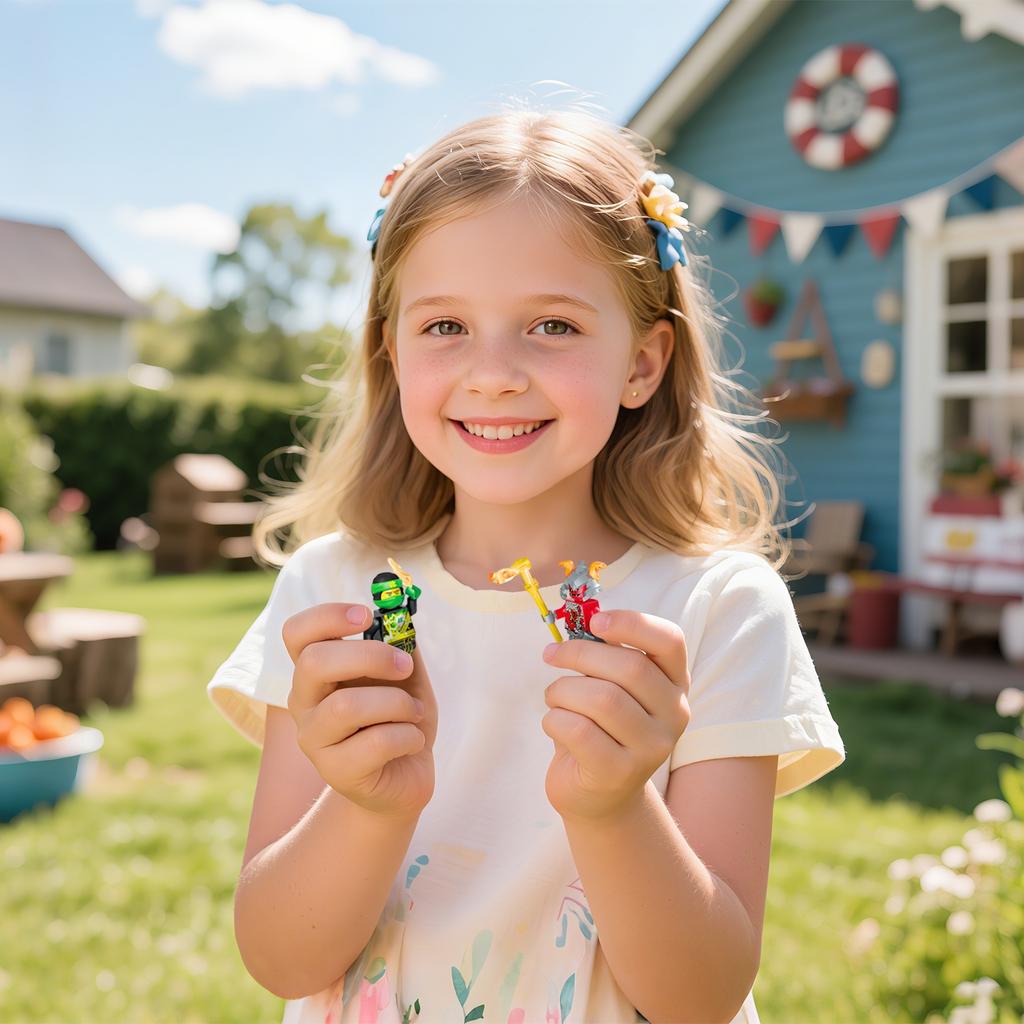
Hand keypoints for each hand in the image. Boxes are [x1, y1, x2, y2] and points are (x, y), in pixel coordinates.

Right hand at [283, 603, 437, 820]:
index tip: (366, 615)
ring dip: (396, 703)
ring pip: (346, 706)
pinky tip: (414, 741)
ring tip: (415, 713)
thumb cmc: (400, 718)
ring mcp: (314, 739)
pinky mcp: (336, 772)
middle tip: (404, 665)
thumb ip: (402, 644)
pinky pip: (375, 742)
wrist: (405, 777)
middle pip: (315, 662)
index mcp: (316, 671)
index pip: (296, 633)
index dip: (327, 616)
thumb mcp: (406, 676)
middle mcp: (304, 702)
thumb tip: (401, 615)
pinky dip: (408, 736)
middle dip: (371, 656)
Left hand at [540, 609, 689, 823]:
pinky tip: (554, 722)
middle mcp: (674, 714)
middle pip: (629, 668)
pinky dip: (554, 718)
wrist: (599, 794)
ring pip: (602, 699)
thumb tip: (581, 617)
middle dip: (579, 654)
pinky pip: (579, 731)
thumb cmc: (601, 726)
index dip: (632, 623)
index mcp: (675, 683)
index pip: (670, 641)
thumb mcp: (611, 686)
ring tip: (553, 696)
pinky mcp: (620, 773)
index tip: (594, 622)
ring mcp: (651, 748)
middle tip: (551, 654)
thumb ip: (605, 654)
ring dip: (562, 689)